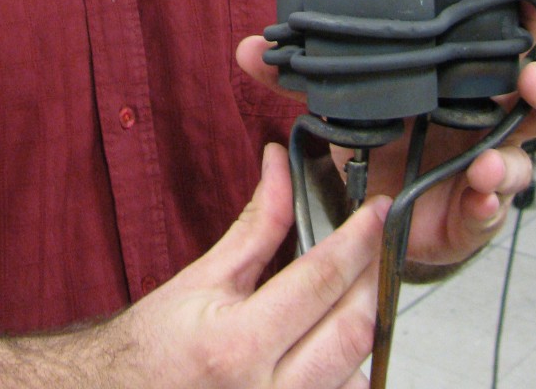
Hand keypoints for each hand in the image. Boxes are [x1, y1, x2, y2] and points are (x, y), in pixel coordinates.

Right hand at [116, 143, 388, 387]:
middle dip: (374, 278)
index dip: (356, 240)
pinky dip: (350, 366)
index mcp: (238, 343)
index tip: (376, 212)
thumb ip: (256, 225)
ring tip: (354, 288)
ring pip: (359, 372)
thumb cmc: (159, 343)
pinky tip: (332, 338)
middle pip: (354, 330)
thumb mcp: (204, 276)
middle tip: (377, 245)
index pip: (319, 281)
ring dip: (364, 324)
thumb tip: (279, 168)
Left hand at [236, 0, 535, 268]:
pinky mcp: (474, 216)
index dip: (521, 8)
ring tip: (486, 164)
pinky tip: (476, 198)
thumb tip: (249, 48)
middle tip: (532, 78)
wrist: (375, 214)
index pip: (503, 38)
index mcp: (460, 82)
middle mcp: (486, 121)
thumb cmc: (378, 144)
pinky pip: (491, 212)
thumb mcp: (340, 104)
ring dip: (512, 160)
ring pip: (525, 160)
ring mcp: (487, 168)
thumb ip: (298, 78)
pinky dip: (486, 205)